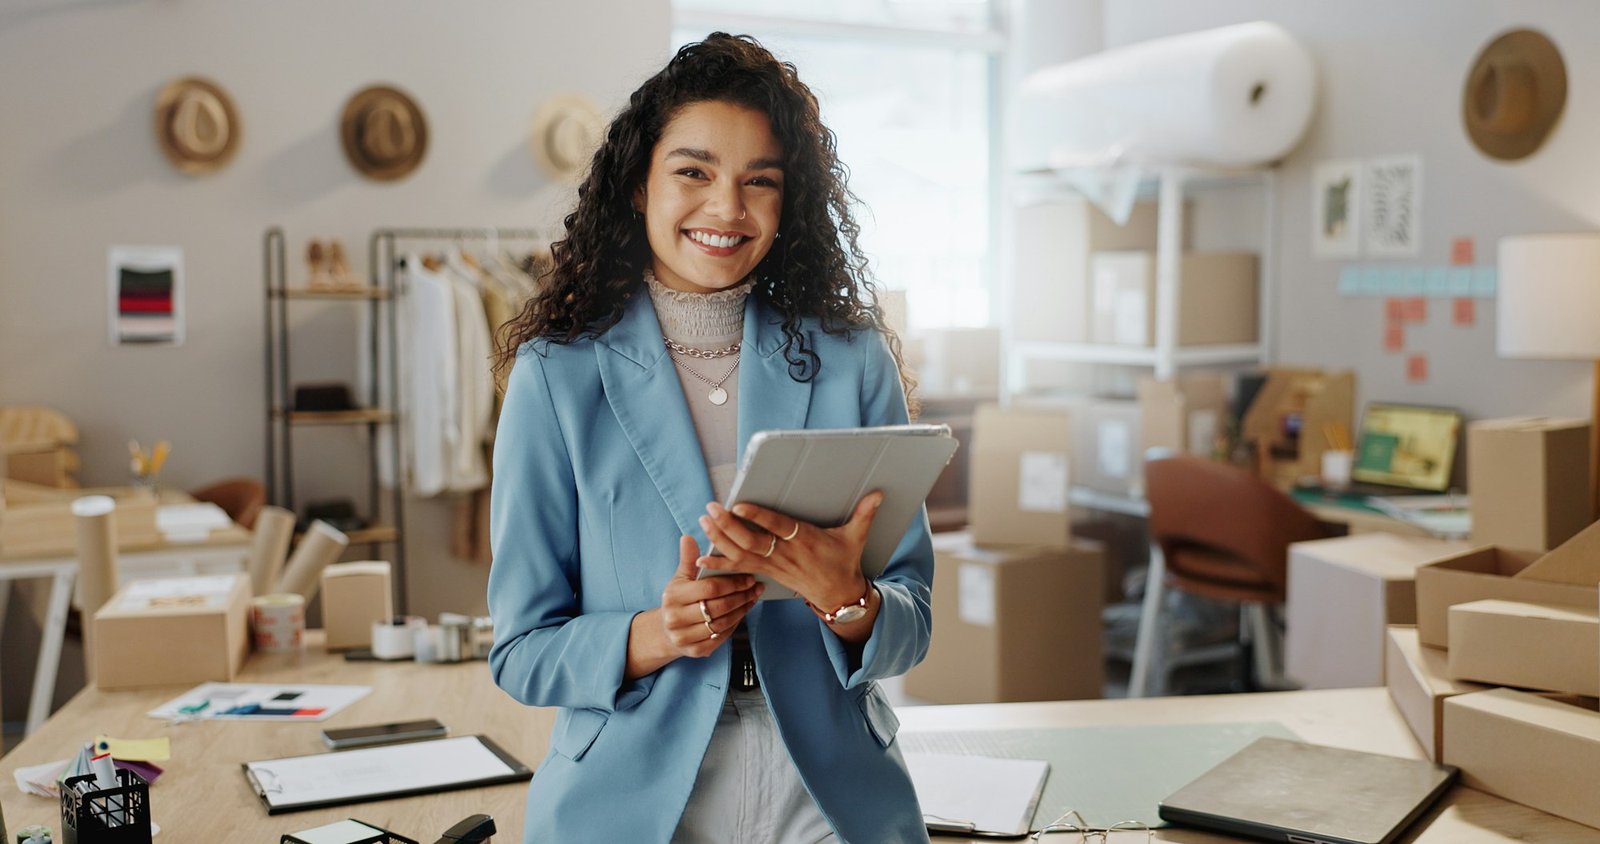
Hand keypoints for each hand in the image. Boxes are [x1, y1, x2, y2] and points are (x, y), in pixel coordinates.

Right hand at [658, 535, 762, 658]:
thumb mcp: (680, 578)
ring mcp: (685, 637)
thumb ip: (687, 559)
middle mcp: (676, 619)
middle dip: (741, 596)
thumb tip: (687, 537)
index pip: (709, 588)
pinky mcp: (696, 652)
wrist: (667, 631)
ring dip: (742, 610)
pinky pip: (722, 637)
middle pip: (718, 607)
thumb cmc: (678, 599)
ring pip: (722, 623)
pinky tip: (743, 612)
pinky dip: (735, 624)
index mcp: (673, 597)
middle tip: (756, 587)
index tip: (748, 576)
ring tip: (753, 598)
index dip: (732, 582)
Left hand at [697, 491, 882, 613]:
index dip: (759, 517)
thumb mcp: (856, 537)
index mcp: (805, 541)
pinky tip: (701, 561)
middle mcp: (786, 554)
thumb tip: (879, 493)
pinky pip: (740, 569)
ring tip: (704, 522)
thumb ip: (864, 514)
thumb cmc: (844, 562)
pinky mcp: (767, 573)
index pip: (778, 527)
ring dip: (720, 539)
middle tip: (711, 509)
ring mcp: (774, 566)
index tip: (740, 505)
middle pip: (753, 541)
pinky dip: (720, 565)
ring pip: (742, 554)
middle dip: (729, 526)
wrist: (838, 595)